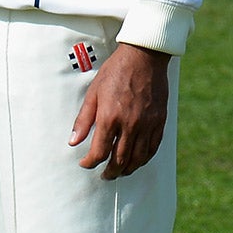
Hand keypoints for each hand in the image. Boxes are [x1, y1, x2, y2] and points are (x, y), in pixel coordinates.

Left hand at [69, 44, 170, 178]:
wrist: (144, 57)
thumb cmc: (116, 72)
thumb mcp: (93, 93)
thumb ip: (83, 120)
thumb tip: (73, 142)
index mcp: (110, 117)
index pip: (99, 152)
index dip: (90, 163)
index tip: (85, 164)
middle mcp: (130, 124)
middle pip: (119, 160)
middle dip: (110, 172)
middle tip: (105, 175)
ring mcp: (147, 124)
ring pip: (137, 158)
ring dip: (127, 169)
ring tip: (120, 172)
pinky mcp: (159, 121)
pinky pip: (153, 148)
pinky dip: (144, 159)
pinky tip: (137, 161)